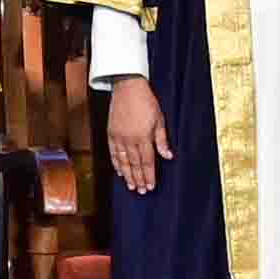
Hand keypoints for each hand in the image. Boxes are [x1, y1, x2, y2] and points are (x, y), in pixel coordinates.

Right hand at [95, 77, 167, 193]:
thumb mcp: (159, 120)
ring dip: (127, 175)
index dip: (149, 175)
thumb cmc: (146, 101)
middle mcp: (130, 139)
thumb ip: (162, 140)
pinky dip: (117, 163)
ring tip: (131, 185)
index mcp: (143, 136)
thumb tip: (168, 156)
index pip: (147, 161)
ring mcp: (119, 137)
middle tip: (141, 191)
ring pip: (123, 161)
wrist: (128, 88)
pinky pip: (113, 152)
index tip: (151, 185)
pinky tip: (119, 171)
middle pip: (135, 164)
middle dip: (139, 179)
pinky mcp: (111, 133)